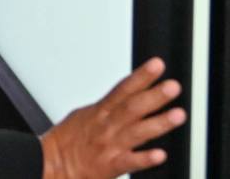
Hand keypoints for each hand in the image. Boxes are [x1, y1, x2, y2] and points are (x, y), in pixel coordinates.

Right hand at [40, 58, 185, 178]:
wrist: (51, 164)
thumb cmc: (67, 141)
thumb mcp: (84, 115)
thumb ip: (107, 106)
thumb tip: (124, 94)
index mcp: (100, 111)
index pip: (124, 89)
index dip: (141, 76)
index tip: (157, 65)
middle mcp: (107, 125)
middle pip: (133, 106)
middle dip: (154, 95)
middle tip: (173, 86)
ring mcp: (110, 145)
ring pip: (137, 131)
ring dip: (158, 122)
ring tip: (178, 114)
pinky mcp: (110, 165)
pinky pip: (130, 162)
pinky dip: (145, 158)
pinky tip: (160, 154)